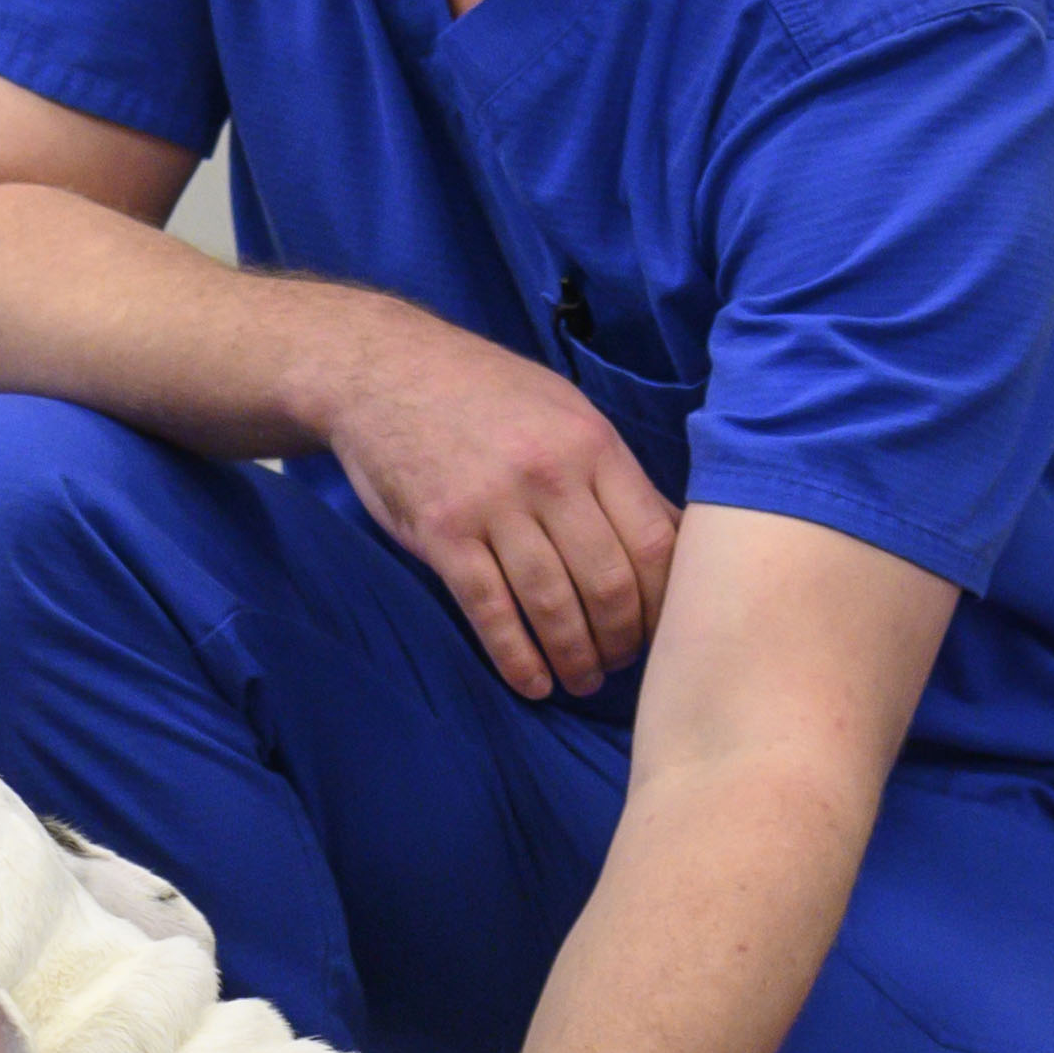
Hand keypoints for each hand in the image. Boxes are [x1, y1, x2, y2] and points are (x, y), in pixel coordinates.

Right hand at [315, 300, 680, 701]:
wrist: (382, 370)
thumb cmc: (484, 394)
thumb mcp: (564, 411)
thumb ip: (613, 473)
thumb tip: (671, 535)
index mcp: (592, 445)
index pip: (653, 543)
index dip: (665, 602)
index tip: (663, 630)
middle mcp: (549, 476)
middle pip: (609, 583)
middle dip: (622, 639)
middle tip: (620, 663)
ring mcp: (493, 505)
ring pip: (553, 604)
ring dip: (574, 657)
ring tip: (582, 679)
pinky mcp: (443, 533)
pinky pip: (490, 611)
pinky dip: (516, 658)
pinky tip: (532, 682)